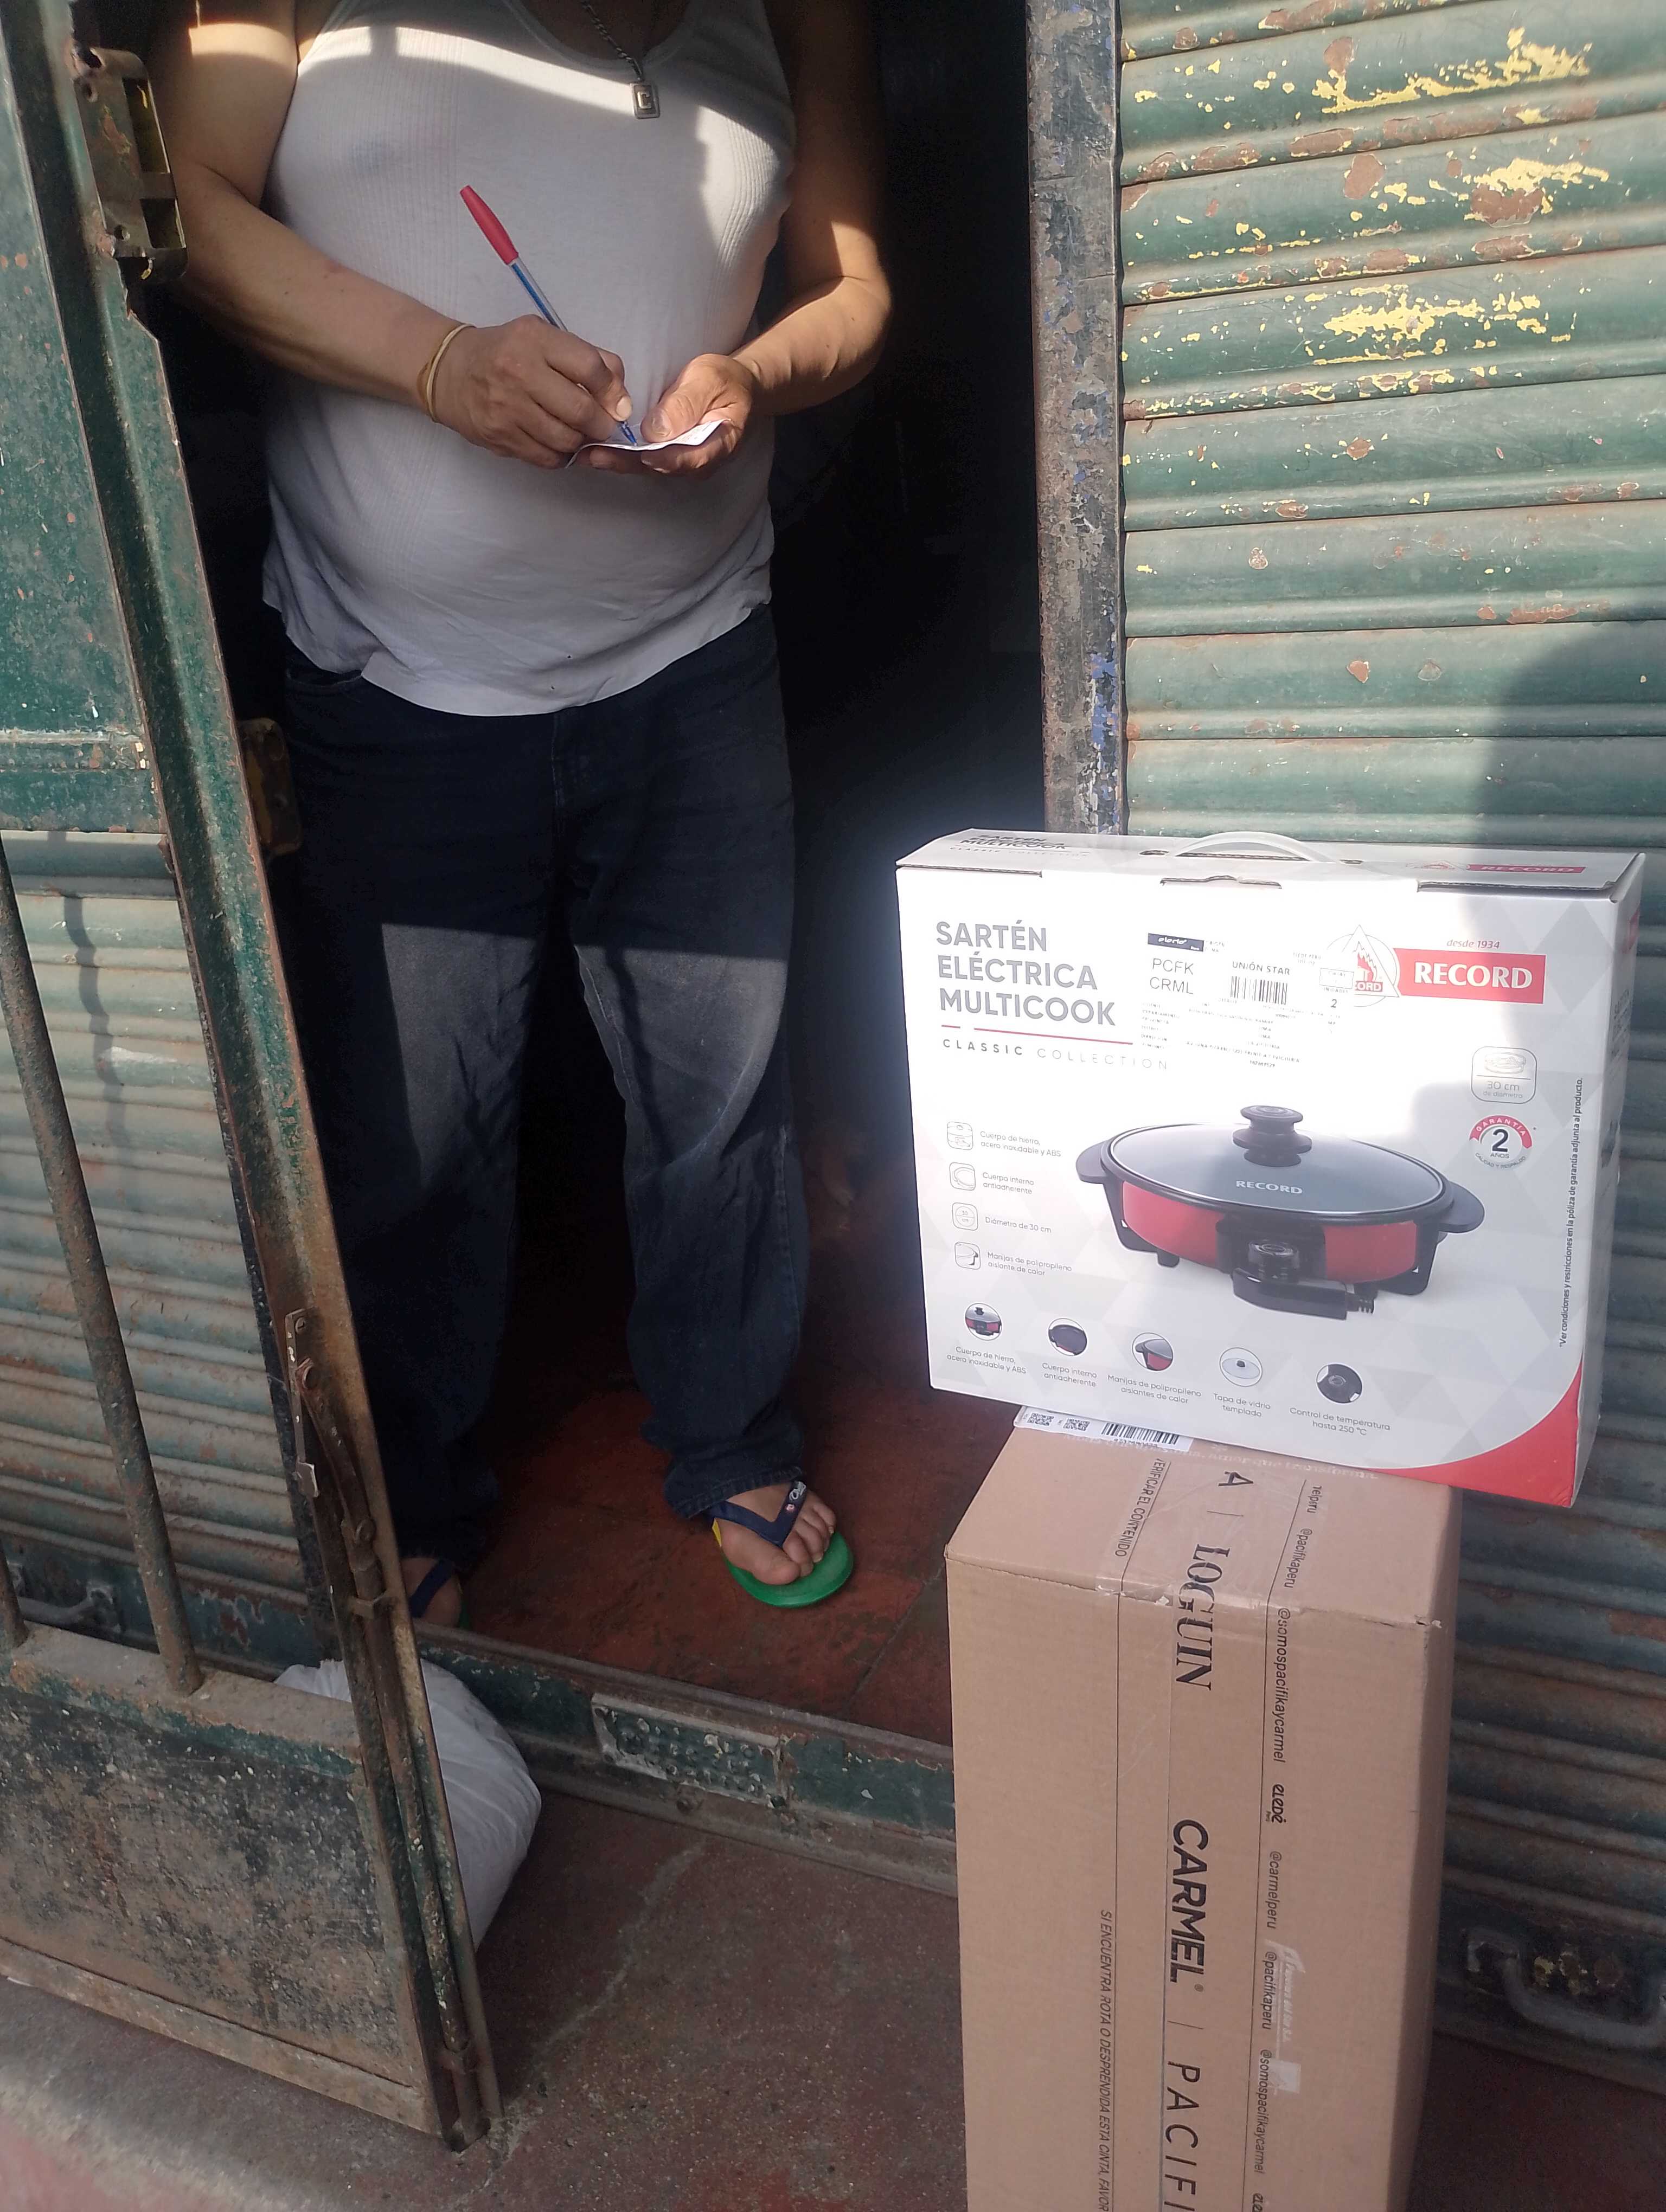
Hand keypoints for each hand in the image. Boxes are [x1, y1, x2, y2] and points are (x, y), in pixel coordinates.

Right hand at [431, 318, 633, 467]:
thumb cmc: (507, 353)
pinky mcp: (499, 436)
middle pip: (580, 411)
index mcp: (534, 340)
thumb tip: (621, 398)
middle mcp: (518, 372)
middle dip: (601, 425)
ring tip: (578, 432)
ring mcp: (506, 408)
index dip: (613, 391)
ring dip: (581, 442)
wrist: (452, 372)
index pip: (590, 368)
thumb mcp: (544, 338)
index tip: (618, 404)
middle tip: (602, 426)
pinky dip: (561, 455)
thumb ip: (587, 358)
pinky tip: (557, 443)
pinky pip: (546, 458)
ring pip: (565, 440)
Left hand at [575, 352, 758, 476]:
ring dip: (616, 461)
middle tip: (594, 454)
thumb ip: (687, 404)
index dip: (664, 458)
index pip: (690, 459)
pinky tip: (594, 449)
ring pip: (647, 467)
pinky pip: (641, 459)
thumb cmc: (725, 382)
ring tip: (586, 453)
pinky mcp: (666, 456)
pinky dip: (618, 455)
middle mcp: (698, 462)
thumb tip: (656, 430)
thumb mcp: (711, 381)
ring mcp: (681, 462)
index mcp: (719, 445)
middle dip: (627, 463)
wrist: (734, 389)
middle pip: (661, 468)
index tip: (640, 453)